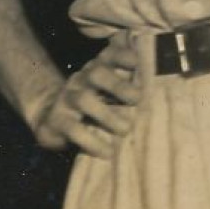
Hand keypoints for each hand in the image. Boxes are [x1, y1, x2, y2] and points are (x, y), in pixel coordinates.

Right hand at [29, 38, 141, 157]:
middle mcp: (81, 80)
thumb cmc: (94, 105)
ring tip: (125, 130)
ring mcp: (67, 99)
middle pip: (97, 73)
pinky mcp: (56, 121)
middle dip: (118, 85)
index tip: (136, 63)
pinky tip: (107, 152)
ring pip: (84, 100)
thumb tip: (156, 88)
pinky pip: (73, 129)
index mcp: (97, 69)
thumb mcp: (108, 91)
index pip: (109, 56)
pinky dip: (92, 142)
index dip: (122, 56)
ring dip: (107, 115)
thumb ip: (129, 85)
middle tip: (137, 98)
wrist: (53, 121)